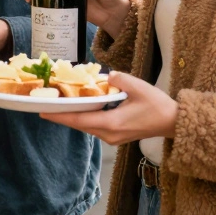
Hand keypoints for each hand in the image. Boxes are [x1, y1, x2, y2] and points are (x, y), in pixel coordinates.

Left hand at [40, 72, 177, 145]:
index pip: (79, 120)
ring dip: (73, 116)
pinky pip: (95, 126)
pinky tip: (80, 107)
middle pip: (79, 124)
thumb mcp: (138, 86)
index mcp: (112, 123)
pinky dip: (85, 117)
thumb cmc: (158, 105)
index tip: (42, 112)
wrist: (173, 122)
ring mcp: (112, 137)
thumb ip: (119, 79)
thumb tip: (106, 77)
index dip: (59, 116)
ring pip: (86, 126)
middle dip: (62, 115)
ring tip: (59, 104)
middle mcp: (109, 134)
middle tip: (46, 104)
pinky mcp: (116, 135)